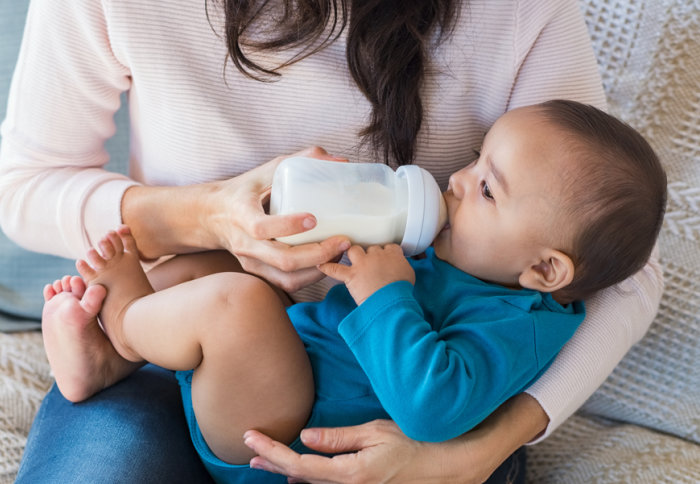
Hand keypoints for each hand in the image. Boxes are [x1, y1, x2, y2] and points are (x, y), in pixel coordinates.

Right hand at [208, 146, 351, 292]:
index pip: (261, 228)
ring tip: (339, 253)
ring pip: (288, 277)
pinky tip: (327, 262)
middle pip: (283, 260)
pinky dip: (311, 277)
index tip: (314, 219)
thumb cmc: (245, 190)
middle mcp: (245, 243)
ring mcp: (251, 261)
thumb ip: (301, 160)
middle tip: (343, 241)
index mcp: (241, 214)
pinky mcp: (259, 272)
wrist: (213, 215)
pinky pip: (287, 283)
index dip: (288, 226)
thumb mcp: (267, 170)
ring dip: (319, 269)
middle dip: (318, 254)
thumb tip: (341, 161)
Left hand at [242, 394, 547, 483]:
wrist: (452, 464)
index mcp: (351, 474)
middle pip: (300, 478)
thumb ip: (339, 438)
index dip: (272, 451)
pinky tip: (299, 470)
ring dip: (287, 471)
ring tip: (265, 461)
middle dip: (272, 463)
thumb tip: (306, 436)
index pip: (300, 464)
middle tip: (248, 451)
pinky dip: (309, 476)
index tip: (250, 437)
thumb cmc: (417, 443)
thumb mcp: (377, 433)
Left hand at [318, 245, 414, 303]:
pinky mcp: (351, 275)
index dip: (385, 252)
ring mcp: (362, 264)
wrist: (392, 301)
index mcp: (393, 254)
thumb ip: (402, 266)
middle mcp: (376, 255)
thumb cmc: (402, 291)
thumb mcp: (409, 274)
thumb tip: (399, 268)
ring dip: (352, 254)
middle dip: (369, 255)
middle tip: (370, 263)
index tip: (385, 257)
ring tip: (352, 259)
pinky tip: (321, 265)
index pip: (388, 246)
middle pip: (370, 248)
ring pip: (354, 250)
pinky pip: (335, 269)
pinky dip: (327, 267)